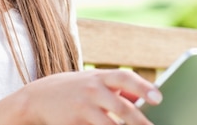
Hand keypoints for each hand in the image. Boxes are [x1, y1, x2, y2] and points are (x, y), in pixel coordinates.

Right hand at [21, 69, 161, 124]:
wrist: (38, 97)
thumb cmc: (76, 89)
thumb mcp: (94, 81)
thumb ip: (119, 88)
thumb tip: (146, 98)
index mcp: (100, 76)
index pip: (125, 77)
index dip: (143, 87)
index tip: (158, 98)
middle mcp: (92, 90)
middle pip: (122, 107)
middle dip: (140, 122)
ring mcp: (82, 108)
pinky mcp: (73, 124)